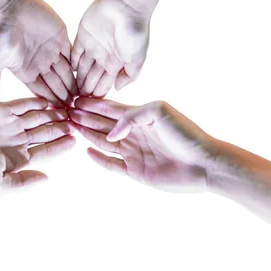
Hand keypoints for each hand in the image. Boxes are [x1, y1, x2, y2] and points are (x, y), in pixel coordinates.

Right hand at [0, 0, 76, 106]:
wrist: (6, 6)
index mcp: (25, 70)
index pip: (42, 92)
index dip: (51, 103)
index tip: (62, 116)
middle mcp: (39, 62)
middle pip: (57, 84)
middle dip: (66, 97)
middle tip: (77, 111)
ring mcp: (51, 50)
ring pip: (67, 72)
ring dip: (75, 85)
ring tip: (84, 99)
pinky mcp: (61, 36)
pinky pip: (73, 54)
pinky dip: (80, 66)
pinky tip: (87, 78)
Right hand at [0, 98, 74, 196]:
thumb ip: (23, 182)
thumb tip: (47, 179)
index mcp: (17, 159)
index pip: (45, 151)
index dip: (60, 146)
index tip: (76, 140)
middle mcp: (15, 141)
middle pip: (45, 132)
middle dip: (61, 127)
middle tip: (77, 121)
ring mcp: (8, 124)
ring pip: (37, 117)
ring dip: (53, 113)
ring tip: (69, 109)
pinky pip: (22, 103)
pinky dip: (36, 102)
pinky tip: (50, 100)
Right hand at [70, 98, 214, 192]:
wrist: (205, 163)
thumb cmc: (186, 133)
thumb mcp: (159, 111)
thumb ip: (132, 117)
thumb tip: (112, 133)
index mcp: (140, 117)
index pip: (110, 109)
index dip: (93, 104)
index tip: (75, 100)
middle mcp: (134, 134)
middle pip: (103, 124)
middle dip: (85, 118)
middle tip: (66, 113)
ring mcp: (134, 153)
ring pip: (104, 142)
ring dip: (88, 134)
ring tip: (72, 127)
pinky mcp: (136, 171)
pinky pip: (112, 164)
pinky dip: (100, 159)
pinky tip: (87, 151)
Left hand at [72, 0, 168, 96]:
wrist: (127, 4)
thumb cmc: (135, 32)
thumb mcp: (137, 58)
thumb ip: (129, 75)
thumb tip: (117, 89)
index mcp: (117, 63)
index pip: (104, 84)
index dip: (97, 95)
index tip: (89, 108)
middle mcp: (104, 56)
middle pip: (91, 78)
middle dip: (84, 91)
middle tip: (73, 105)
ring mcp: (93, 45)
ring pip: (81, 68)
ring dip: (75, 80)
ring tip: (67, 93)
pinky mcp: (83, 34)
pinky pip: (73, 52)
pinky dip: (70, 63)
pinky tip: (64, 75)